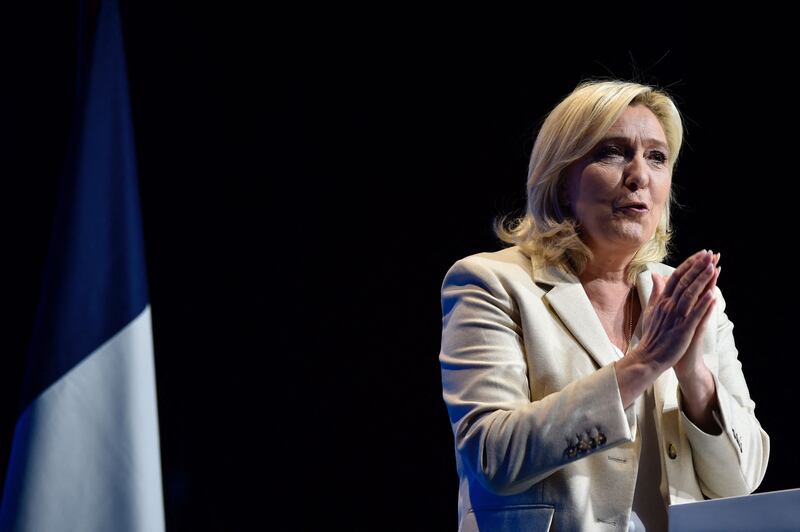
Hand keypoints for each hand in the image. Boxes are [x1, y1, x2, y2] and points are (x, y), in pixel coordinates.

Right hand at [630, 250, 718, 373]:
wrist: (649, 357)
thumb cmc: (652, 335)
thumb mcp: (651, 310)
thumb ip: (656, 292)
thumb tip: (656, 275)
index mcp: (662, 301)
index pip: (676, 277)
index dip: (689, 264)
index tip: (701, 254)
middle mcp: (668, 306)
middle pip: (684, 282)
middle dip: (697, 267)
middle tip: (710, 254)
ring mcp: (675, 317)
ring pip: (689, 295)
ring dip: (701, 280)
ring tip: (713, 267)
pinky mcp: (682, 330)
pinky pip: (694, 315)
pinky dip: (702, 304)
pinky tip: (712, 294)